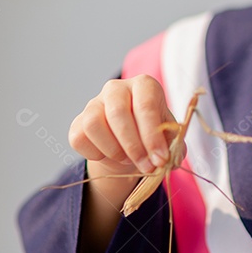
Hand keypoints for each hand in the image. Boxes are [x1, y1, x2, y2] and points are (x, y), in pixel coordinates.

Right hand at [68, 75, 182, 205]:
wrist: (129, 145)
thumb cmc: (152, 136)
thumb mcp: (169, 139)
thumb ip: (173, 147)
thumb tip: (168, 159)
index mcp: (144, 85)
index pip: (146, 105)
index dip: (152, 136)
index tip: (160, 160)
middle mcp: (117, 88)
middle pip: (118, 113)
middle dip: (134, 146)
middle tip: (147, 167)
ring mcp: (94, 103)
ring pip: (94, 124)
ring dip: (113, 150)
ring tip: (127, 159)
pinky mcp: (78, 121)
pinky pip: (80, 138)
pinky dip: (96, 154)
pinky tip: (109, 155)